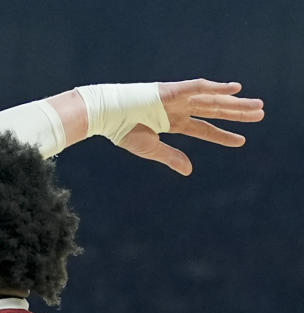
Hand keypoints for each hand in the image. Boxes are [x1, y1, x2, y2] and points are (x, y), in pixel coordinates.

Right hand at [118, 79, 264, 174]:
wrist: (106, 114)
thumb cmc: (122, 131)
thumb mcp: (149, 148)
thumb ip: (170, 157)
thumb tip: (190, 171)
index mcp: (172, 123)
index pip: (203, 129)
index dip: (222, 135)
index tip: (241, 141)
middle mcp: (179, 109)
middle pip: (214, 111)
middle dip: (237, 113)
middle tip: (260, 115)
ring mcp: (177, 98)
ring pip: (212, 99)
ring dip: (235, 102)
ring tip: (257, 105)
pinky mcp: (172, 90)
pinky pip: (199, 87)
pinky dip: (217, 88)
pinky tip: (235, 89)